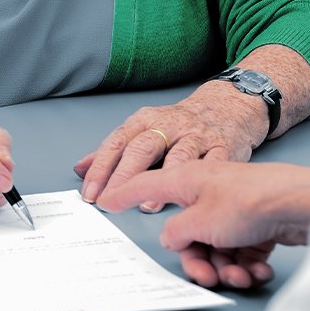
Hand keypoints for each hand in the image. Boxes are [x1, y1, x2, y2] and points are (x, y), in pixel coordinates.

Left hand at [73, 81, 268, 204]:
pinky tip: (191, 198)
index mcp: (145, 121)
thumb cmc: (180, 125)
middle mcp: (169, 125)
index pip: (117, 143)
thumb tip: (80, 169)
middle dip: (123, 176)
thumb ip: (114, 151)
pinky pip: (213, 163)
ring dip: (162, 179)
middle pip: (142, 148)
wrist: (229, 106)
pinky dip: (200, 181)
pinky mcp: (224, 146)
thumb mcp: (144, 130)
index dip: (101, 169)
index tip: (90, 194)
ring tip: (147, 204)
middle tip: (111, 201)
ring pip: (178, 155)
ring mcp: (198, 135)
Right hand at [96, 160, 309, 287]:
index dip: (124, 193)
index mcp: (187, 181)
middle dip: (199, 261)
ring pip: (217, 247)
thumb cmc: (250, 202)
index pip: (146, 185)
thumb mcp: (200, 222)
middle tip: (208, 277)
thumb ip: (178, 233)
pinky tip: (259, 271)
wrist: (301, 204)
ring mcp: (234, 209)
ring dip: (227, 269)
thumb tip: (171, 238)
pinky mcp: (258, 225)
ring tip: (241, 277)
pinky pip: (242, 251)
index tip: (104, 199)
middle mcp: (208, 193)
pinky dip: (248, 265)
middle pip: (189, 234)